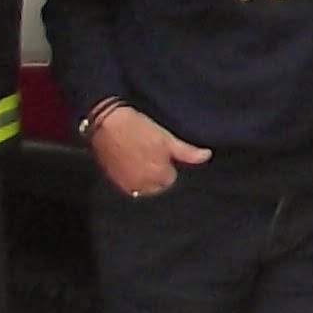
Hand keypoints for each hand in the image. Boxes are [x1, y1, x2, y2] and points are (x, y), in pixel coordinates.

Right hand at [92, 106, 209, 196]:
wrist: (105, 124)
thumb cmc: (138, 128)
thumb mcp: (166, 138)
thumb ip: (187, 152)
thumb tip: (207, 156)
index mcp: (160, 177)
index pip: (170, 179)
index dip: (166, 164)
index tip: (159, 152)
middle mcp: (144, 187)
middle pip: (157, 186)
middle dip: (155, 173)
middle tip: (148, 153)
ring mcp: (128, 186)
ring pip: (143, 188)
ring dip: (143, 178)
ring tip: (137, 158)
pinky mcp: (113, 182)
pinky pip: (128, 186)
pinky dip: (130, 178)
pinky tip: (127, 163)